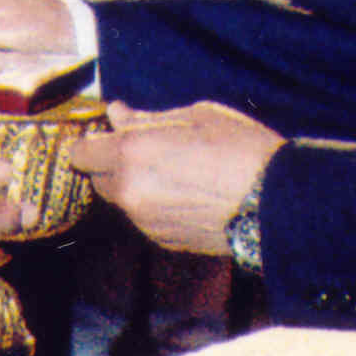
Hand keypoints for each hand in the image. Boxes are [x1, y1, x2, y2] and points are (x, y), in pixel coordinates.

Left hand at [72, 102, 281, 256]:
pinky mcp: (162, 241)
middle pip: (98, 181)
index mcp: (132, 154)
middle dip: (112, 166)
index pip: (80, 154)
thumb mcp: (194, 117)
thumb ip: (146, 119)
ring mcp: (144, 221)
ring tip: (176, 173)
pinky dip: (155, 207)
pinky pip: (144, 219)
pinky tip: (187, 195)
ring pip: (122, 201)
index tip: (107, 137)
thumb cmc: (240, 149)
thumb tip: (116, 114)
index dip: (91, 144)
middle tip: (146, 151)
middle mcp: (130, 192)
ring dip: (135, 187)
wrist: (275, 203)